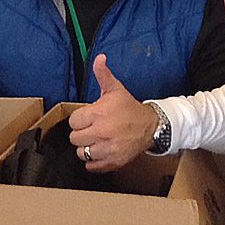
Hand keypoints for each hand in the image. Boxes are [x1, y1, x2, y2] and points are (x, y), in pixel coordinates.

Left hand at [68, 54, 157, 172]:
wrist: (151, 127)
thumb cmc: (130, 108)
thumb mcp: (116, 89)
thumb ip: (103, 74)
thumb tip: (99, 58)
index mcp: (99, 114)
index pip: (73, 122)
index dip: (80, 119)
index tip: (89, 118)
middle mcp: (101, 132)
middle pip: (75, 138)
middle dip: (82, 133)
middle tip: (93, 129)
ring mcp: (107, 149)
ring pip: (81, 153)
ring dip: (87, 148)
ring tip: (97, 140)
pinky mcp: (112, 162)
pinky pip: (91, 166)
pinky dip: (94, 161)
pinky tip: (101, 151)